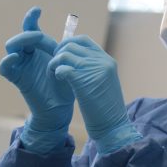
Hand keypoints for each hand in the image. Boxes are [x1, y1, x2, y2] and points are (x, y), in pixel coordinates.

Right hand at [0, 7, 73, 153]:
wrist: (61, 108)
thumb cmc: (66, 85)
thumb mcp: (69, 64)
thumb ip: (66, 52)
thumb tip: (70, 38)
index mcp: (41, 48)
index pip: (32, 29)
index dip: (32, 18)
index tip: (38, 9)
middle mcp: (29, 54)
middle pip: (21, 36)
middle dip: (28, 33)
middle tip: (40, 37)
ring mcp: (22, 65)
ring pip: (11, 47)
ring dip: (18, 42)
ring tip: (28, 46)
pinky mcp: (17, 78)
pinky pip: (5, 68)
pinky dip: (7, 61)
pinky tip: (15, 57)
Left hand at [49, 36, 140, 153]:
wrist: (113, 126)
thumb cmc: (106, 109)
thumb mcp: (104, 83)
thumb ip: (92, 69)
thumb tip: (72, 61)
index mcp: (107, 60)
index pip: (83, 40)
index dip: (68, 44)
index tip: (61, 55)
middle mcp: (102, 61)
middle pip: (72, 45)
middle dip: (58, 53)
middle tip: (54, 66)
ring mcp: (94, 69)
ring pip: (65, 54)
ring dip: (54, 63)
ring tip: (53, 75)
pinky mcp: (83, 81)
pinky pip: (62, 68)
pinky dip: (56, 72)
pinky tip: (58, 80)